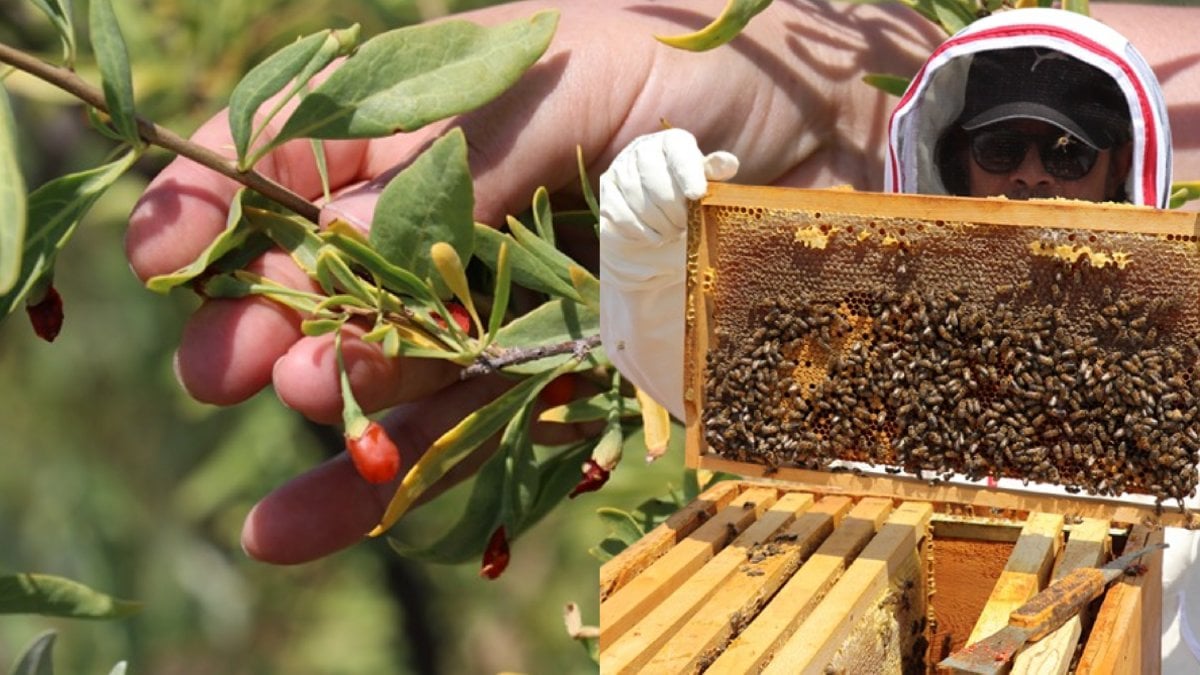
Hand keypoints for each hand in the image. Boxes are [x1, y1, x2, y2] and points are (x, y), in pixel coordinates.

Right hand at [124, 0, 942, 562]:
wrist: (853, 139)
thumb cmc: (721, 67)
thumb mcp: (576, 73)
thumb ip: (454, 152)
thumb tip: (332, 242)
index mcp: (446, 109)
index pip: (300, 153)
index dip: (221, 202)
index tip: (163, 262)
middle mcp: (461, 211)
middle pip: (330, 276)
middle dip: (267, 317)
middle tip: (231, 365)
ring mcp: (509, 299)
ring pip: (386, 368)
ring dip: (329, 403)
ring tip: (293, 418)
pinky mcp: (567, 372)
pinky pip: (471, 431)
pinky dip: (402, 476)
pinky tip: (317, 515)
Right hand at [599, 128, 737, 285]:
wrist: (655, 226)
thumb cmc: (686, 199)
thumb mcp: (705, 186)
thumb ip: (715, 174)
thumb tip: (729, 163)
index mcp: (672, 142)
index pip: (678, 151)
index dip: (688, 173)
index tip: (697, 195)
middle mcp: (642, 149)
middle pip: (655, 177)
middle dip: (673, 208)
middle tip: (685, 225)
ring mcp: (620, 169)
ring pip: (638, 198)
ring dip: (659, 222)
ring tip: (672, 232)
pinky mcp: (607, 192)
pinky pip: (622, 213)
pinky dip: (642, 231)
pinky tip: (655, 237)